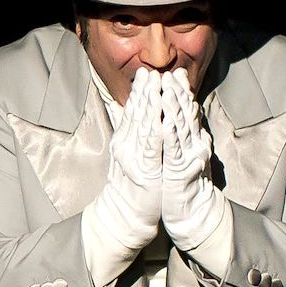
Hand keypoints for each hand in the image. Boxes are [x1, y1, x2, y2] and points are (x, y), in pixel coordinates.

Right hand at [90, 67, 162, 250]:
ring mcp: (134, 159)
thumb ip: (131, 131)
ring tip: (157, 90)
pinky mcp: (146, 173)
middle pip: (137, 115)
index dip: (140, 92)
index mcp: (125, 140)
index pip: (132, 111)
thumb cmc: (132, 182)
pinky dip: (155, 137)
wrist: (127, 213)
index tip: (146, 73)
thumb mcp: (130, 153)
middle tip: (152, 73)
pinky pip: (151, 152)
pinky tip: (160, 124)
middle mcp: (126, 146)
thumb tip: (128, 110)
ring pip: (143, 128)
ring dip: (151, 108)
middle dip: (145, 93)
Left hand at [161, 68, 225, 249]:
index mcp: (192, 139)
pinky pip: (174, 151)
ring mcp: (189, 157)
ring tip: (166, 89)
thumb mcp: (182, 152)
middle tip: (169, 73)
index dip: (181, 91)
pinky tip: (165, 123)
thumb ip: (181, 133)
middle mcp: (194, 144)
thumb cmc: (182, 181)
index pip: (187, 110)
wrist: (192, 212)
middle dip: (177, 92)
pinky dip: (170, 136)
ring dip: (173, 108)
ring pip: (180, 128)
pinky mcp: (180, 171)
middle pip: (186, 114)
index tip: (174, 73)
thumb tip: (181, 112)